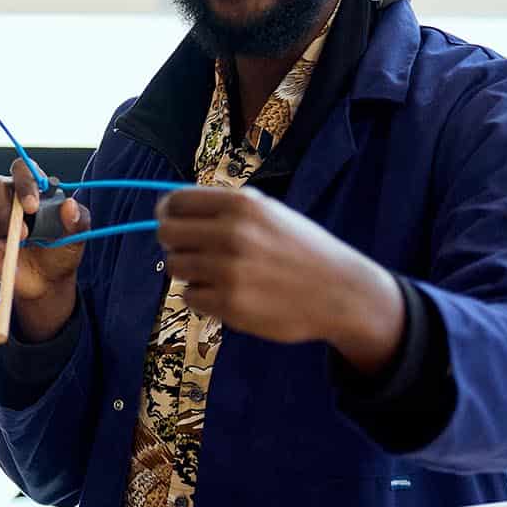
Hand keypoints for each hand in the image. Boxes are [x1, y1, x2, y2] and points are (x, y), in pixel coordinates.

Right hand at [0, 158, 92, 340]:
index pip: (21, 168)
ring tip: (12, 243)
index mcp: (32, 188)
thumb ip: (78, 219)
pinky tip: (0, 248)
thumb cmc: (60, 253)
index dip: (23, 182)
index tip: (32, 207)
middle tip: (23, 233)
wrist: (46, 282)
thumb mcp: (77, 238)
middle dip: (3, 209)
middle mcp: (8, 196)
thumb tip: (69, 205)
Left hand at [154, 186, 402, 371]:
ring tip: (218, 274)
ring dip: (190, 272)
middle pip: (166, 233)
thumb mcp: (269, 212)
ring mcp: (230, 270)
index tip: (172, 222)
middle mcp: (233, 233)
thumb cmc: (300, 250)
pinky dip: (203, 297)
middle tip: (192, 251)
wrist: (341, 293)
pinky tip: (228, 294)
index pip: (176, 202)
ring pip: (175, 266)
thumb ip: (224, 209)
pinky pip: (190, 296)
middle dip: (173, 243)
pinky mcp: (230, 305)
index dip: (168, 213)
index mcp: (241, 205)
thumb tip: (172, 209)